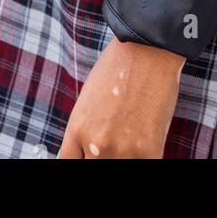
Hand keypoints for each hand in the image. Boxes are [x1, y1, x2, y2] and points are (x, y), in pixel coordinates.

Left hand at [57, 37, 184, 158]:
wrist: (148, 49)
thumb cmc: (119, 66)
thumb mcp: (89, 97)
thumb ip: (85, 129)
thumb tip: (86, 150)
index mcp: (78, 129)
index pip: (68, 164)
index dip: (82, 159)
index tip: (90, 154)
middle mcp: (95, 144)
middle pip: (92, 168)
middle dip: (103, 155)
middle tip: (116, 139)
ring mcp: (121, 151)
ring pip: (118, 167)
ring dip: (125, 156)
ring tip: (133, 136)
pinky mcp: (148, 152)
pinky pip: (145, 166)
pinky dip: (145, 155)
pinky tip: (148, 141)